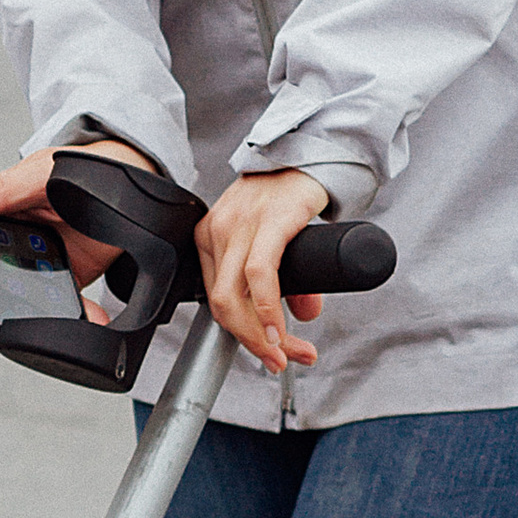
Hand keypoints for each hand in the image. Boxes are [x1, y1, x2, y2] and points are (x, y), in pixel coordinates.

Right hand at [0, 138, 156, 324]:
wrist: (129, 181)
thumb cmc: (82, 168)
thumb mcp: (39, 173)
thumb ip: (2, 189)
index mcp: (1, 212)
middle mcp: (17, 240)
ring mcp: (43, 262)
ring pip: (26, 295)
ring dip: (27, 311)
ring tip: (26, 325)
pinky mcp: (69, 279)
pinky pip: (64, 303)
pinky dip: (72, 316)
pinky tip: (78, 319)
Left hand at [194, 168, 331, 375]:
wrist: (307, 156)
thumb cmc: (285, 197)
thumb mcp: (273, 241)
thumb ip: (284, 280)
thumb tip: (302, 316)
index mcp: (209, 239)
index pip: (216, 301)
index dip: (241, 336)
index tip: (268, 355)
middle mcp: (217, 232)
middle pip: (222, 305)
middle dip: (252, 343)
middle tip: (280, 361)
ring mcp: (239, 226)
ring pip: (236, 298)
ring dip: (264, 335)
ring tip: (290, 352)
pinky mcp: (269, 221)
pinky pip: (260, 275)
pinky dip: (268, 309)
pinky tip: (280, 328)